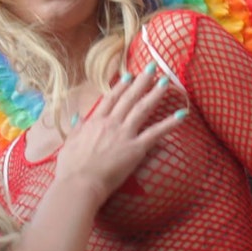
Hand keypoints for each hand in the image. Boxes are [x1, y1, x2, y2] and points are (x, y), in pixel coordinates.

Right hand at [54, 66, 182, 204]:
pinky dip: (170, 123)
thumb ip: (77, 128)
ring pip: (143, 109)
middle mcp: (111, 123)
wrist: (79, 182)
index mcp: (94, 121)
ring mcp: (124, 134)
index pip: (110, 99)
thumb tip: (79, 116)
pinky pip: (156, 133)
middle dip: (142, 81)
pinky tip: (182, 114)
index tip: (129, 75)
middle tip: (153, 68)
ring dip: (156, 94)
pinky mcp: (136, 148)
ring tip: (166, 81)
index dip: (121, 86)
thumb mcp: (69, 143)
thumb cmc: (71, 167)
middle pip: (129, 98)